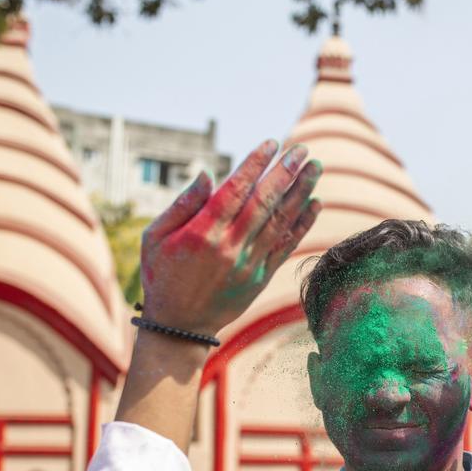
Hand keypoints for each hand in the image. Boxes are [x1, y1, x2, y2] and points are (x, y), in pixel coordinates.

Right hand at [138, 139, 321, 335]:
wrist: (179, 327)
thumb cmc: (162, 275)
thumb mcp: (155, 238)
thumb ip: (182, 205)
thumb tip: (207, 175)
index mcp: (202, 233)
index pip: (235, 190)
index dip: (255, 165)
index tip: (272, 143)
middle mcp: (229, 247)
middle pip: (264, 202)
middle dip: (286, 172)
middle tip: (302, 149)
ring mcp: (248, 264)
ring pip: (280, 222)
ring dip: (301, 192)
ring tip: (315, 167)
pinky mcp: (261, 278)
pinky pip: (286, 246)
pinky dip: (302, 224)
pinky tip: (315, 203)